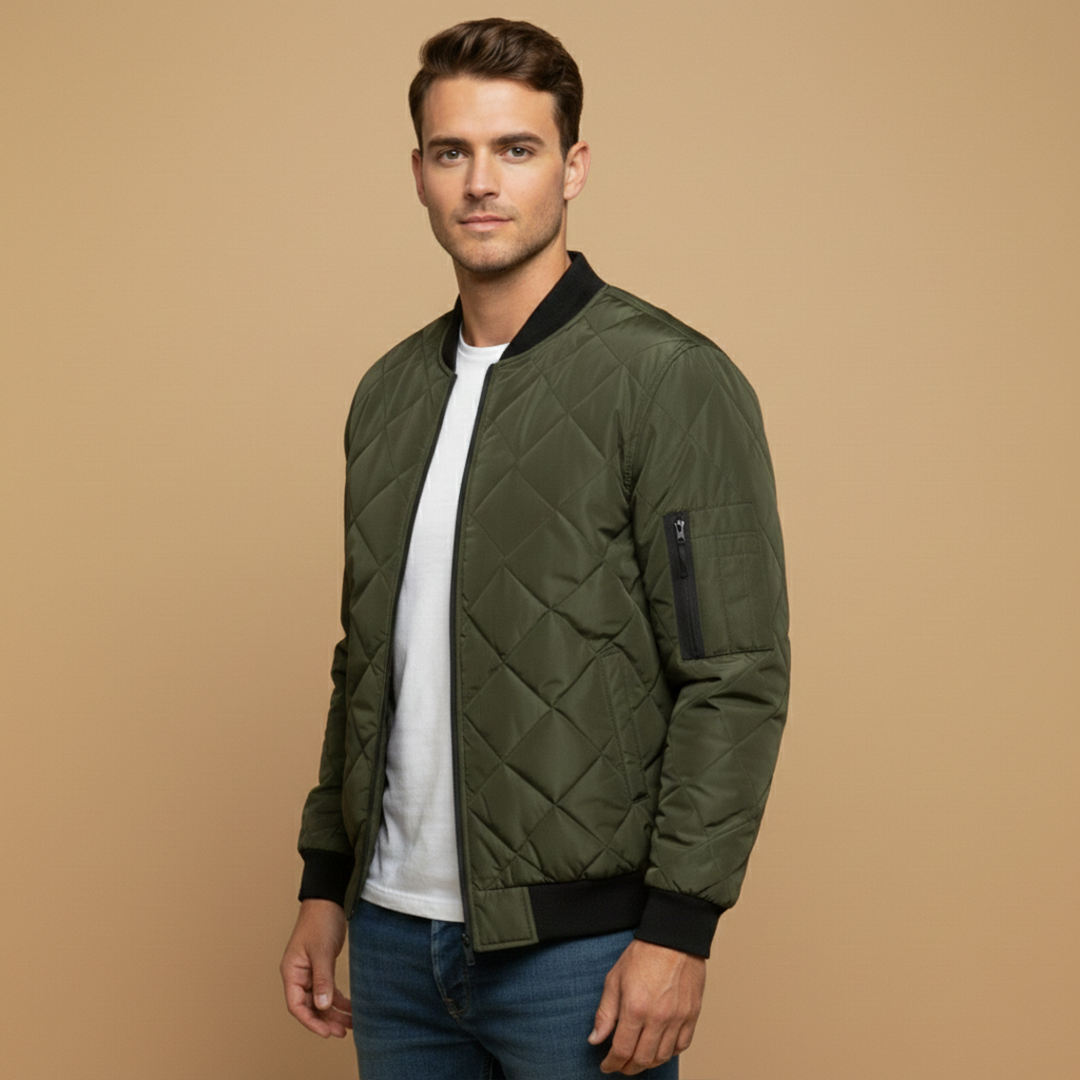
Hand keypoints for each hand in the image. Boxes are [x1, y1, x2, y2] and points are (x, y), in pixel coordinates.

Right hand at [280, 898, 352, 1038]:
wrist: (329, 901)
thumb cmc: (320, 921)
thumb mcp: (322, 951)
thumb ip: (322, 979)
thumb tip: (323, 1006)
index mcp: (291, 972)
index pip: (296, 1005)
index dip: (310, 1021)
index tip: (326, 1032)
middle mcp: (298, 975)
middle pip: (308, 1006)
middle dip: (325, 1020)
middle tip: (341, 1032)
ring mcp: (310, 972)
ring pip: (320, 1000)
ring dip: (333, 1012)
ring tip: (350, 1024)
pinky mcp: (322, 967)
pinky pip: (328, 990)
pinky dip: (338, 1000)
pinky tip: (351, 1007)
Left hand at [588, 938, 705, 1074]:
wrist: (673, 937)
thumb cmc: (643, 954)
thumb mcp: (614, 979)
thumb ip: (605, 1013)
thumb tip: (595, 1039)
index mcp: (635, 1008)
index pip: (622, 1050)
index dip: (611, 1063)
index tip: (607, 1065)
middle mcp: (658, 1018)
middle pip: (642, 1059)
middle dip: (628, 1068)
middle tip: (620, 1066)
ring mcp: (678, 1018)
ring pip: (662, 1056)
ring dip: (648, 1063)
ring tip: (638, 1059)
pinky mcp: (692, 1014)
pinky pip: (682, 1045)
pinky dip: (669, 1053)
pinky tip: (659, 1049)